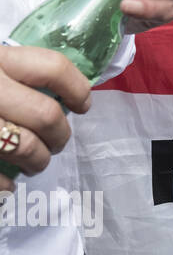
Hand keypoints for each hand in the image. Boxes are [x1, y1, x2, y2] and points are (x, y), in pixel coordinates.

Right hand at [0, 46, 91, 189]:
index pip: (53, 68)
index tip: (83, 105)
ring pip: (25, 147)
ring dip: (38, 161)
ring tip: (35, 163)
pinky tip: (7, 185)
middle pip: (46, 114)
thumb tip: (63, 96)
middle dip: (59, 136)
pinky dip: (5, 186)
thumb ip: (18, 74)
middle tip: (56, 143)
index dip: (78, 89)